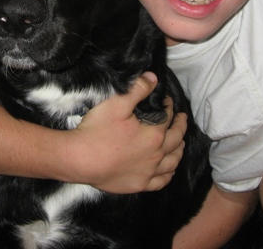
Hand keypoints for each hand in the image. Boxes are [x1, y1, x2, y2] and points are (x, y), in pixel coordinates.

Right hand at [63, 72, 186, 193]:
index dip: (169, 107)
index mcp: (154, 134)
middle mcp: (156, 155)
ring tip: (181, 143)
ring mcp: (148, 172)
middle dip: (180, 126)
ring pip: (172, 162)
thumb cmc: (97, 130)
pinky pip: (161, 181)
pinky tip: (168, 170)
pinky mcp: (139, 184)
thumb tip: (153, 78)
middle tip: (181, 118)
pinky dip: (168, 174)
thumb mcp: (116, 103)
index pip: (168, 118)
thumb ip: (137, 89)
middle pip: (175, 140)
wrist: (80, 159)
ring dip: (179, 151)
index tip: (167, 101)